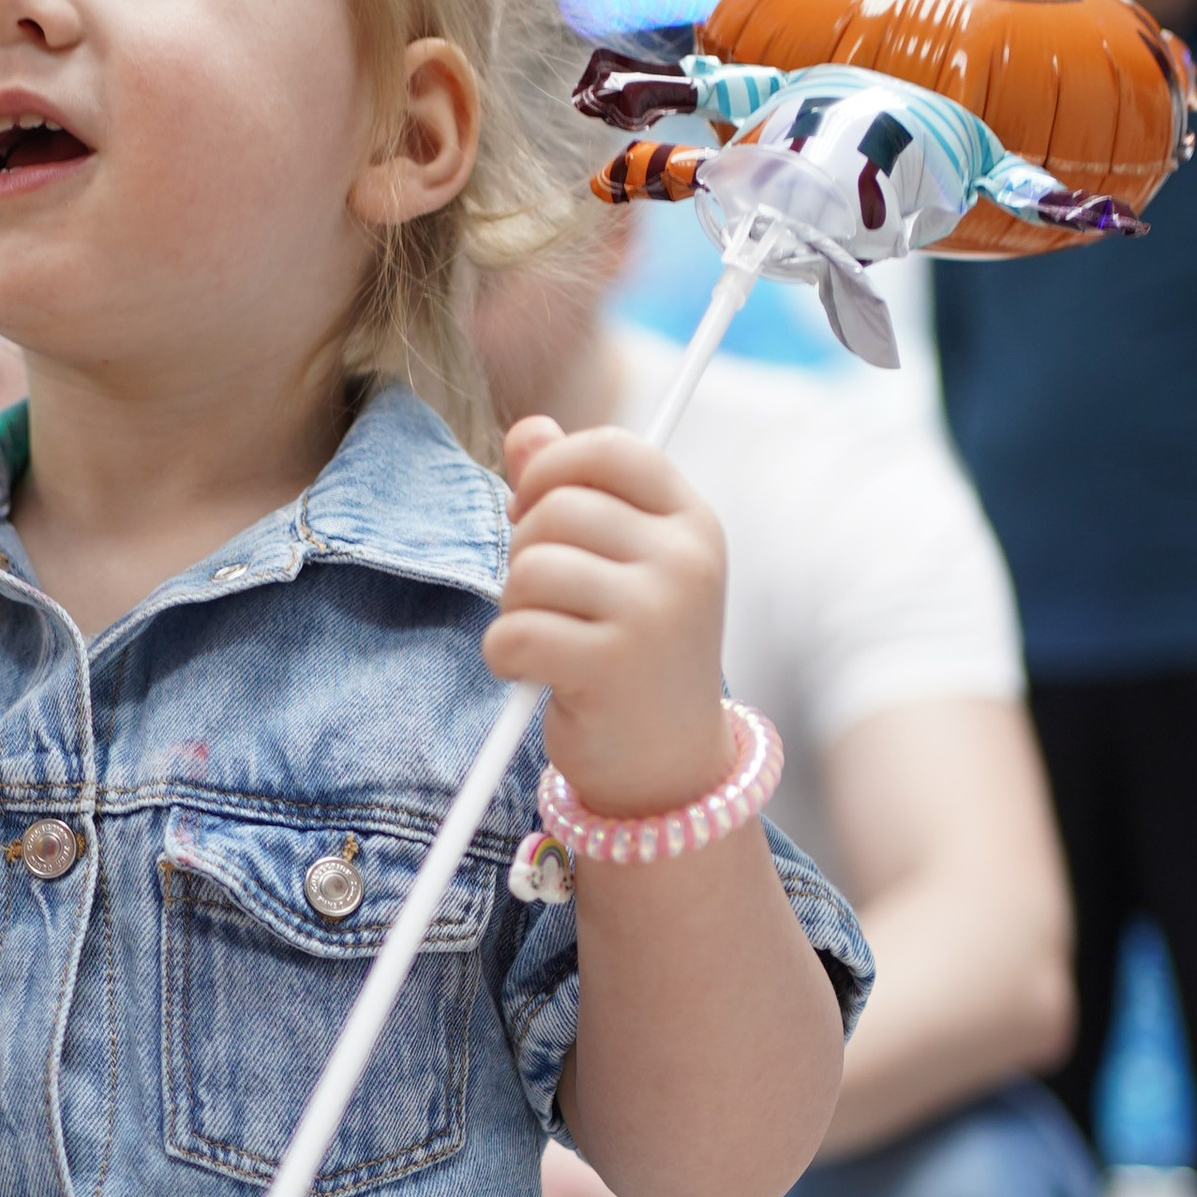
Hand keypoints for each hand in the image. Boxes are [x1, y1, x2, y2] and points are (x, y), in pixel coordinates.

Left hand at [483, 418, 730, 818]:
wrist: (669, 768)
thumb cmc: (635, 654)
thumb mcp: (619, 565)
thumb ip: (572, 491)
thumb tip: (525, 429)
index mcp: (692, 521)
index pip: (607, 450)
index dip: (551, 470)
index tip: (534, 510)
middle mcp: (684, 559)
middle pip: (555, 508)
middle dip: (524, 552)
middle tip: (543, 599)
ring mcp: (654, 613)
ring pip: (529, 568)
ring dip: (513, 608)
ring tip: (546, 638)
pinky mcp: (613, 667)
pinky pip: (515, 631)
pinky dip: (504, 655)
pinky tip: (532, 674)